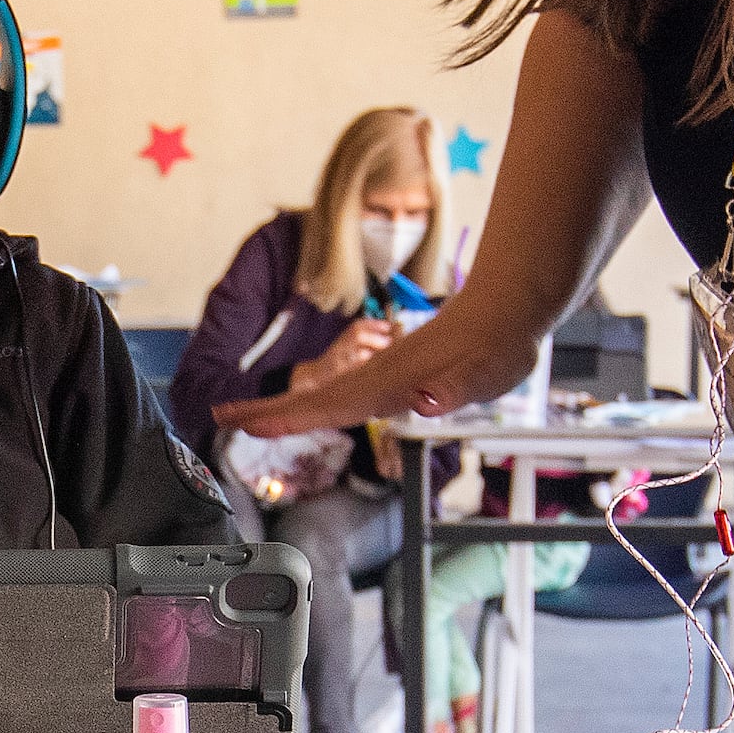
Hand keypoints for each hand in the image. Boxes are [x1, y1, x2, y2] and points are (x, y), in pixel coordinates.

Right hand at [214, 306, 545, 440]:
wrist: (511, 307)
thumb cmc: (499, 342)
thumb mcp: (484, 372)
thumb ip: (453, 388)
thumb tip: (424, 401)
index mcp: (393, 382)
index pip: (331, 405)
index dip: (289, 418)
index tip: (250, 425)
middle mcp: (381, 377)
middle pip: (314, 398)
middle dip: (267, 409)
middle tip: (222, 414)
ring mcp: (386, 375)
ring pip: (325, 394)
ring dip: (285, 406)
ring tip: (249, 416)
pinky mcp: (397, 375)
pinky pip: (345, 392)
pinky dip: (318, 402)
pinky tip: (311, 411)